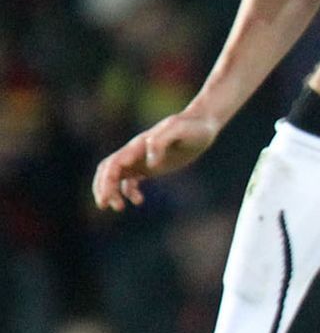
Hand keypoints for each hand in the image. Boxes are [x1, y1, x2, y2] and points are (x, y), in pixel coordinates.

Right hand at [92, 108, 220, 210]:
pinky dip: (128, 192)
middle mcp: (135, 152)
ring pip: (116, 176)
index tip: (109, 197)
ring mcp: (141, 159)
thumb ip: (161, 142)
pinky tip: (138, 201)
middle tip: (104, 205)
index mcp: (138, 145)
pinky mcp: (150, 166)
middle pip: (108, 170)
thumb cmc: (192, 127)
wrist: (203, 125)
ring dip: (112, 191)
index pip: (114, 163)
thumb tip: (150, 163)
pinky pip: (131, 180)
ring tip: (118, 207)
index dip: (107, 181)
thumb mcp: (179, 130)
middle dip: (102, 188)